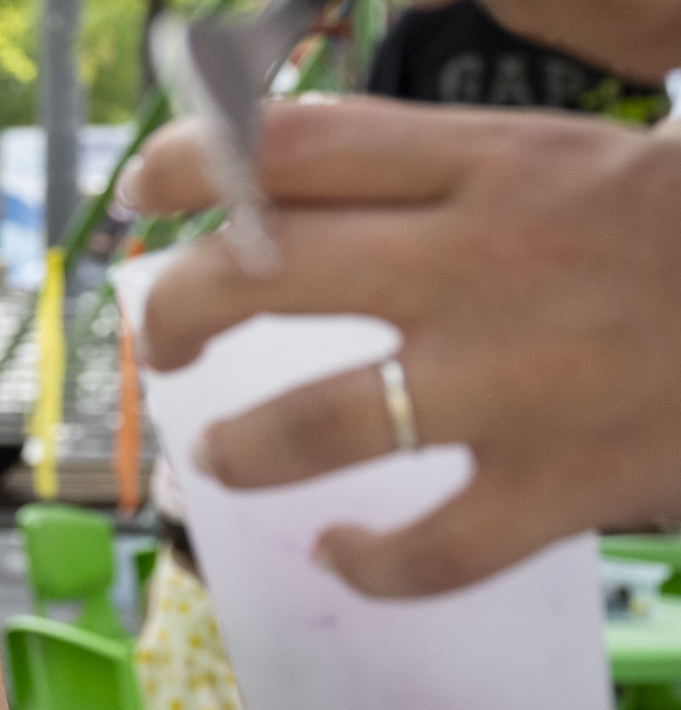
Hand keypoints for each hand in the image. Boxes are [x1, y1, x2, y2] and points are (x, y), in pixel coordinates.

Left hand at [127, 97, 680, 596]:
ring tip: (221, 458)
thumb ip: (443, 170)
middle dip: (180, 312)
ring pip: (314, 421)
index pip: (292, 145)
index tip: (140, 188)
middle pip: (260, 274)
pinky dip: (371, 564)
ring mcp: (517, 380)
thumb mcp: (568, 155)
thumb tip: (297, 182)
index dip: (192, 161)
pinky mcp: (565, 482)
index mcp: (485, 167)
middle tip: (166, 340)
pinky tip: (344, 557)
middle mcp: (479, 264)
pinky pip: (432, 547)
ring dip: (242, 449)